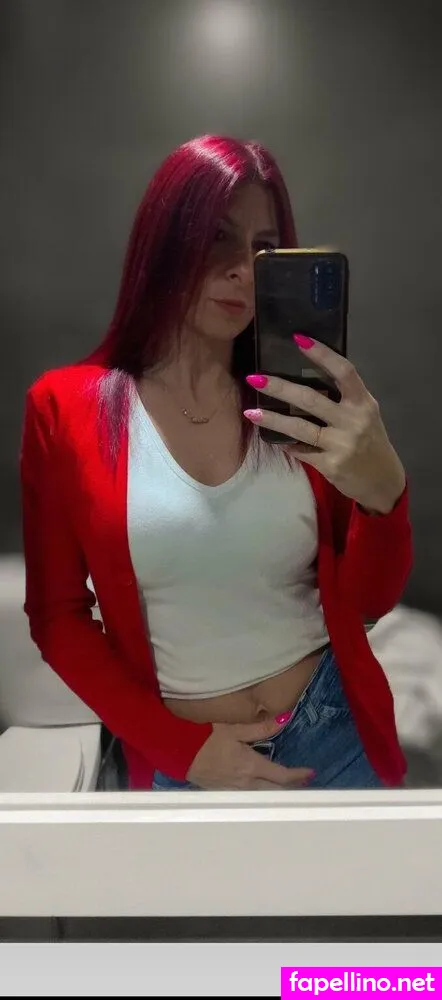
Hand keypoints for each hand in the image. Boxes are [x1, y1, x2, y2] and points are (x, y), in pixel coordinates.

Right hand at [187, 718, 313, 789]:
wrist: (179, 753)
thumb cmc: (205, 738)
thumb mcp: (233, 729)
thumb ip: (260, 727)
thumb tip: (285, 719)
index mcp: (251, 765)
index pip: (281, 775)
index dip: (298, 775)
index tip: (310, 773)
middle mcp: (246, 782)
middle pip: (275, 790)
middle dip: (291, 787)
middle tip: (304, 782)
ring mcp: (235, 790)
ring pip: (262, 795)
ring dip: (277, 791)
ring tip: (287, 786)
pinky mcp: (224, 791)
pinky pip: (249, 796)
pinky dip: (261, 793)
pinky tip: (261, 787)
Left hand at [245, 335, 405, 514]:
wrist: (382, 480)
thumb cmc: (370, 441)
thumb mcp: (364, 414)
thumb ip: (343, 398)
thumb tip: (305, 378)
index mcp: (363, 402)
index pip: (344, 371)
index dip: (322, 354)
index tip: (298, 339)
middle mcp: (353, 420)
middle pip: (311, 399)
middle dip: (280, 387)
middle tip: (255, 378)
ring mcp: (342, 444)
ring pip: (300, 427)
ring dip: (272, 418)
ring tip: (250, 412)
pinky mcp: (331, 465)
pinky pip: (300, 451)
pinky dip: (286, 444)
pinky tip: (273, 439)